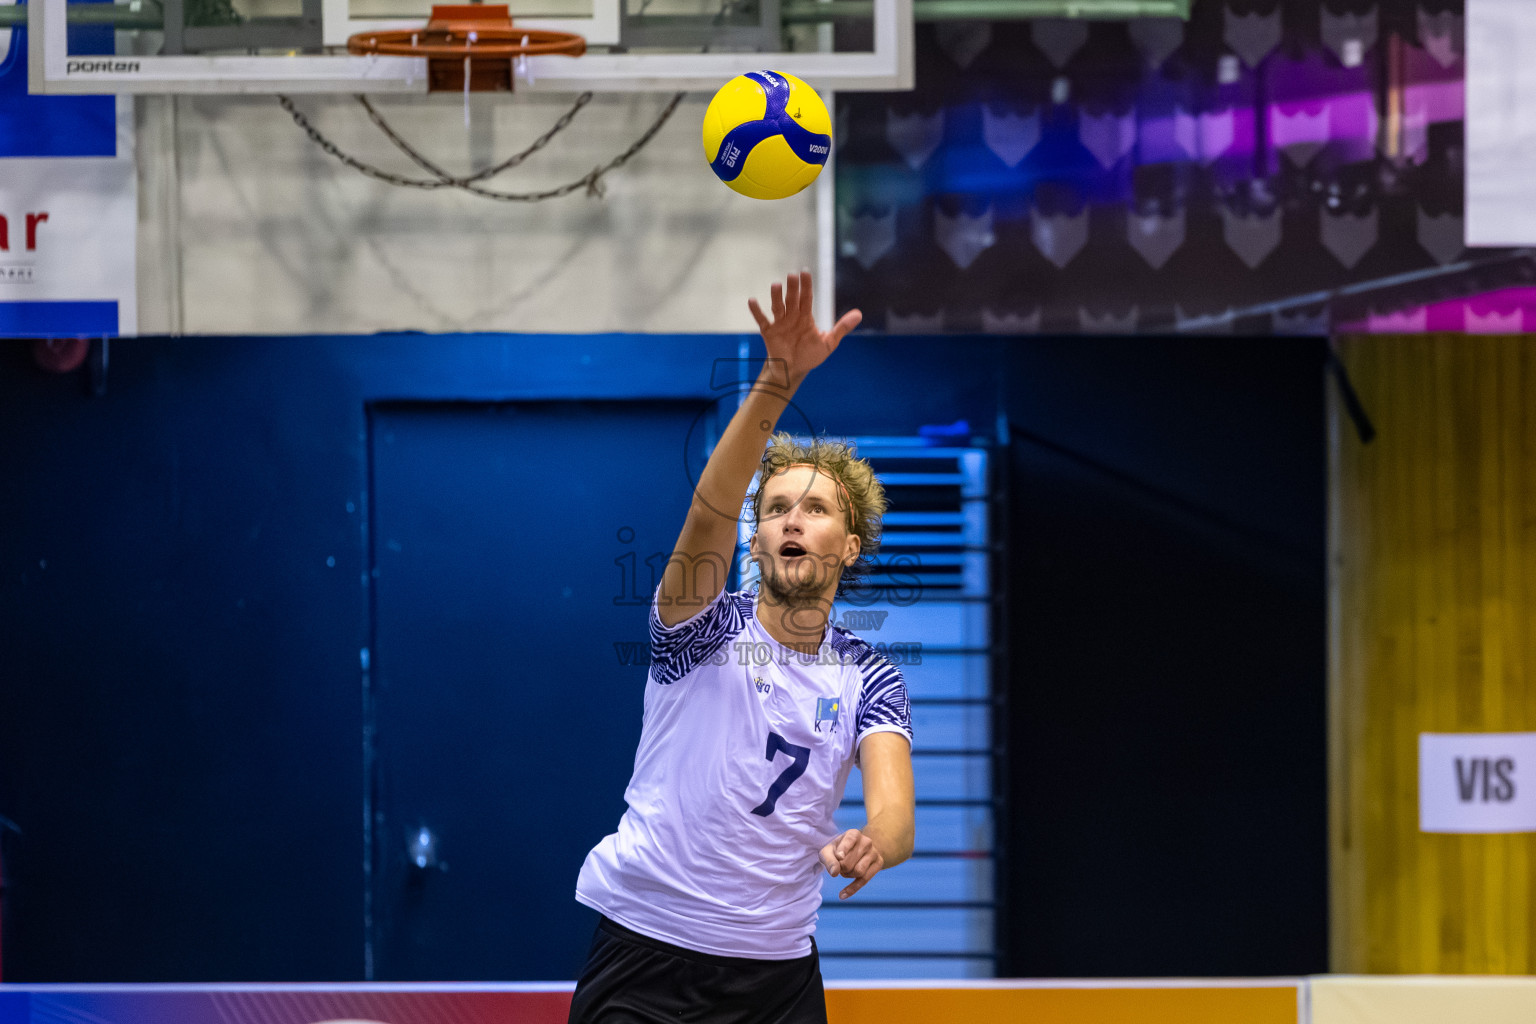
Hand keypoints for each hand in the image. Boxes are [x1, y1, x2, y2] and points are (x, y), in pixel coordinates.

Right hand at [747, 271, 861, 385]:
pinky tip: (752, 300)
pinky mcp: (769, 333)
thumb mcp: (829, 342)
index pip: (806, 297)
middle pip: (792, 299)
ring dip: (776, 296)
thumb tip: (859, 314)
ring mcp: (779, 324)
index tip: (805, 272)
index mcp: (805, 317)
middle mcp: (791, 317)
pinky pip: (761, 320)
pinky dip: (756, 311)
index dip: (806, 285)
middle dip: (792, 287)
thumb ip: (842, 328)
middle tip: (792, 275)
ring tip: (776, 285)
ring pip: (777, 306)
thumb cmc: (810, 356)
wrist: (794, 371)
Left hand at [818, 828, 883, 899]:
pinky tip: (842, 895)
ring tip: (846, 870)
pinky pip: (865, 880)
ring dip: (847, 875)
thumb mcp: (828, 851)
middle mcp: (866, 841)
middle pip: (849, 863)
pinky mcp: (879, 863)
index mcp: (853, 834)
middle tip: (839, 865)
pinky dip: (852, 889)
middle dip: (840, 868)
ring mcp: (874, 852)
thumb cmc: (837, 850)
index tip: (839, 857)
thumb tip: (834, 873)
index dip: (843, 849)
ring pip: (858, 872)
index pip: (849, 841)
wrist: (856, 850)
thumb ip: (828, 860)